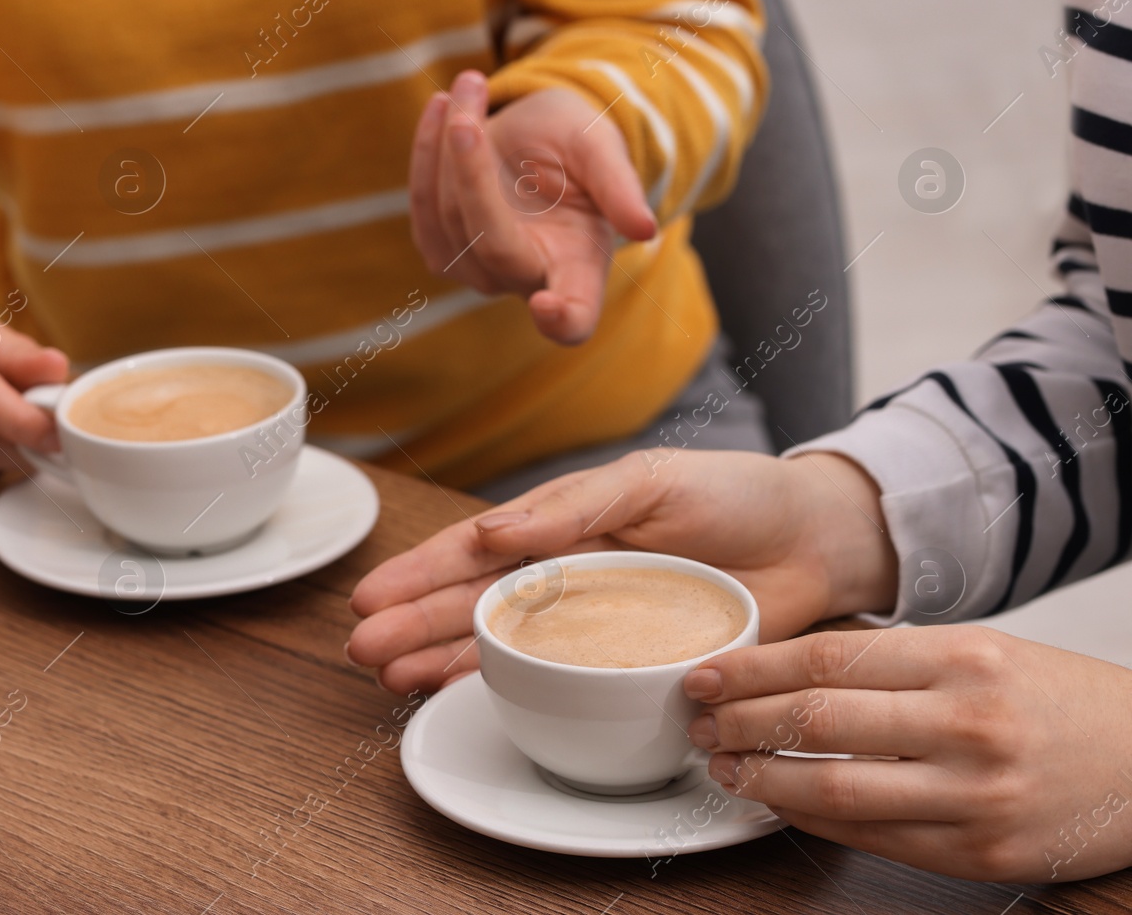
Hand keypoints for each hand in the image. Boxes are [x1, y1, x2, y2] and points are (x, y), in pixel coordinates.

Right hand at [347, 449, 895, 693]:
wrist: (814, 540)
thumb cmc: (732, 494)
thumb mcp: (649, 481)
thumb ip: (572, 507)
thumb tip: (494, 530)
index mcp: (564, 522)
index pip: (478, 549)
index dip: (423, 572)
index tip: (372, 593)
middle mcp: (568, 576)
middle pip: (476, 604)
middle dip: (414, 624)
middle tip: (361, 648)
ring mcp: (594, 624)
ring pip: (503, 647)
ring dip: (443, 661)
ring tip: (390, 678)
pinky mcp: (629, 665)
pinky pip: (560, 683)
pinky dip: (510, 690)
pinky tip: (462, 695)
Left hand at [407, 71, 657, 344]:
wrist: (537, 137)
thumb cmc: (579, 146)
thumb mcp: (602, 151)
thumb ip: (618, 188)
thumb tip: (644, 228)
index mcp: (579, 266)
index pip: (574, 317)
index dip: (563, 320)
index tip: (547, 307)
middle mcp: (527, 278)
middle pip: (491, 245)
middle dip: (472, 177)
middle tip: (467, 119)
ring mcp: (479, 269)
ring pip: (447, 216)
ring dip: (450, 145)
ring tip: (470, 84)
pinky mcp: (442, 247)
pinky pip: (422, 203)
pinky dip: (427, 150)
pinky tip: (439, 107)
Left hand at [687, 626, 1131, 881]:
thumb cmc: (1060, 701)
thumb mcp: (982, 651)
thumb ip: (892, 660)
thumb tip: (785, 666)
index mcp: (964, 657)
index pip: (826, 657)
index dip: (751, 669)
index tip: (704, 674)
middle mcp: (968, 723)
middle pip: (818, 721)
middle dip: (740, 722)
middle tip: (698, 721)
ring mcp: (975, 795)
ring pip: (835, 790)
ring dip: (763, 779)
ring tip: (724, 767)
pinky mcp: (980, 854)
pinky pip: (872, 838)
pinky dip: (813, 821)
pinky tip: (780, 803)